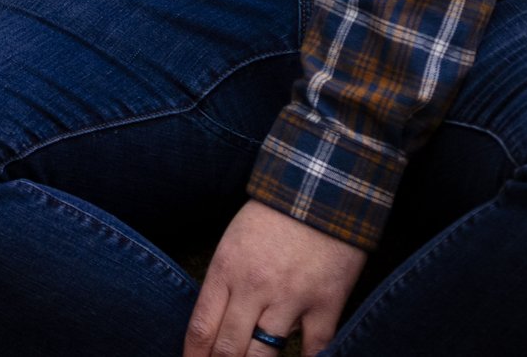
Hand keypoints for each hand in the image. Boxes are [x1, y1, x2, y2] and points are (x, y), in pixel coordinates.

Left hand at [185, 200, 366, 356]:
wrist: (323, 186)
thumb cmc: (274, 215)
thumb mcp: (234, 242)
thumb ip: (224, 284)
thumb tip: (215, 328)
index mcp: (226, 269)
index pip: (201, 328)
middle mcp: (255, 287)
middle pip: (228, 349)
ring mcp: (291, 297)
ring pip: (265, 356)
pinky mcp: (326, 303)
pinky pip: (314, 349)